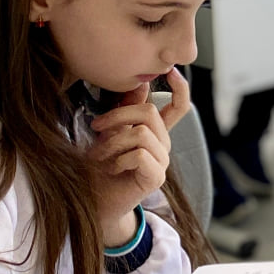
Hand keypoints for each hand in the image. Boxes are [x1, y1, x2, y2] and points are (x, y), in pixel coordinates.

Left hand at [88, 68, 188, 243]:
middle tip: (96, 126)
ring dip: (112, 141)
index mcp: (154, 132)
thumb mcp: (108, 133)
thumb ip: (125, 111)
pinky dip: (119, 159)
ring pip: (141, 132)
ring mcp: (161, 161)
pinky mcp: (156, 177)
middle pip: (149, 112)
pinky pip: (140, 154)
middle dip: (118, 115)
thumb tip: (141, 85)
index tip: (170, 70)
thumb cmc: (98, 168)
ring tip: (98, 154)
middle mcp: (162, 144)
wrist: (94, 203)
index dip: (180, 87)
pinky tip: (112, 168)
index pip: (178, 106)